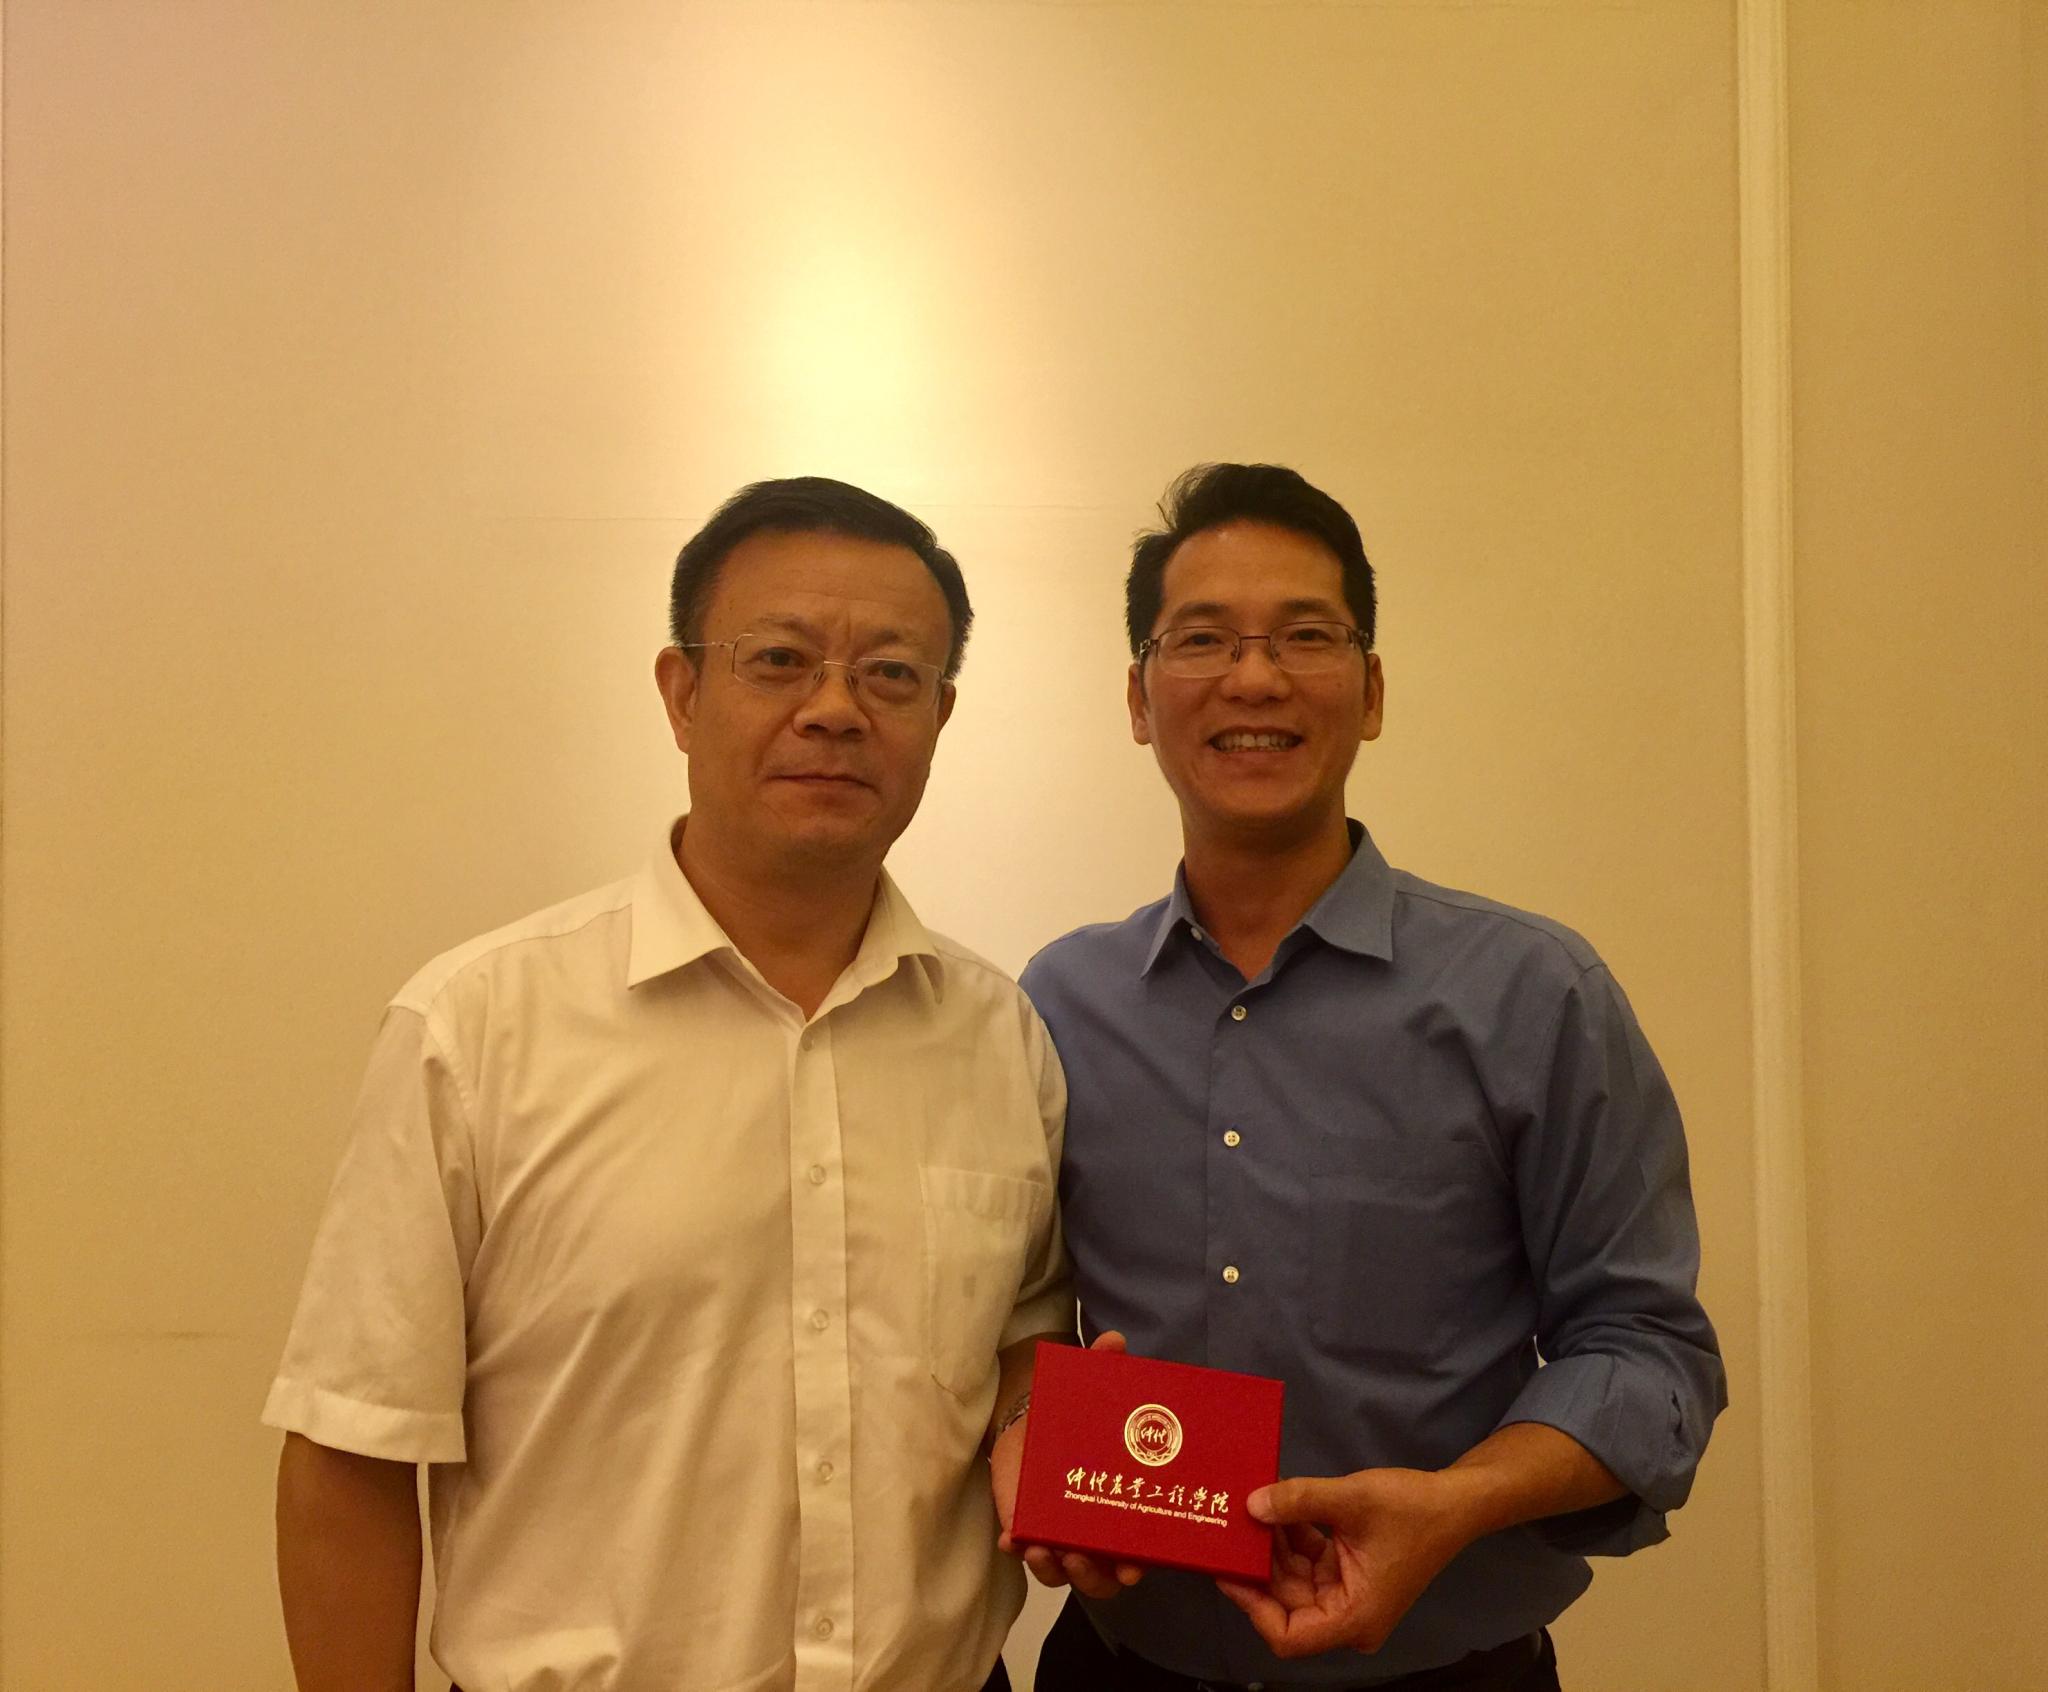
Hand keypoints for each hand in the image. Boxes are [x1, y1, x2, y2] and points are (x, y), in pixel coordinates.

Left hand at [993, 1329, 1145, 1599]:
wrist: (1031, 1416)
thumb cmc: (1073, 1413)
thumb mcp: (1089, 1390)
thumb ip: (1102, 1366)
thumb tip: (1114, 1340)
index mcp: (1121, 1506)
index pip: (1136, 1550)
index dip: (1136, 1564)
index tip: (1132, 1568)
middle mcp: (1094, 1530)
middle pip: (1100, 1576)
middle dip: (1091, 1575)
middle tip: (1078, 1556)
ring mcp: (1059, 1533)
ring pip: (1061, 1572)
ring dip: (1053, 1569)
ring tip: (1041, 1550)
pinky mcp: (1027, 1527)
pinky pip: (1025, 1550)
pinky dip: (1019, 1549)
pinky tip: (1011, 1539)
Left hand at [1215, 1466, 1474, 1658]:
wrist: (1455, 1502)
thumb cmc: (1411, 1509)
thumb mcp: (1352, 1499)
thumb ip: (1299, 1502)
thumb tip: (1251, 1504)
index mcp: (1353, 1617)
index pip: (1288, 1636)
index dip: (1253, 1607)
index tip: (1228, 1571)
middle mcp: (1348, 1617)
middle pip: (1286, 1603)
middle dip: (1259, 1565)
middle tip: (1230, 1527)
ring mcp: (1347, 1597)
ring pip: (1293, 1580)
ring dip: (1273, 1546)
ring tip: (1252, 1506)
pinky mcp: (1347, 1576)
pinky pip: (1308, 1564)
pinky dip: (1292, 1537)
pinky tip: (1277, 1506)